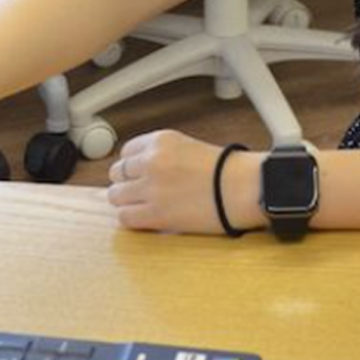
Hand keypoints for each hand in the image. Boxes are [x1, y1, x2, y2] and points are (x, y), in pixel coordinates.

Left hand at [106, 131, 258, 234]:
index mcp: (161, 141)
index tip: (136, 173)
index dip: (132, 166)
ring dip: (126, 201)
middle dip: (127, 182)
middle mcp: (152, 161)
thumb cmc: (228, 171)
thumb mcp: (189, 147)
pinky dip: (132, 218)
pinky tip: (144, 218)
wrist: (244, 189)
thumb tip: (140, 170)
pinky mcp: (156, 214)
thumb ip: (163, 155)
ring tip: (141, 206)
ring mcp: (151, 188)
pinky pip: (125, 217)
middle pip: (117, 173)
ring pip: (116, 195)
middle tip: (139, 191)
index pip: (126, 152)